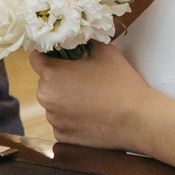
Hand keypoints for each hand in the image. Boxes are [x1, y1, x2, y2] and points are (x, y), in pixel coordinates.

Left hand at [25, 42, 155, 151]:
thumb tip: (78, 38)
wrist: (139, 120)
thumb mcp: (105, 51)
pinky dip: (71, 118)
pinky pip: (60, 122)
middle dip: (59, 78)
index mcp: (52, 74)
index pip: (36, 58)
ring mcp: (53, 119)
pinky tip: (90, 115)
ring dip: (64, 99)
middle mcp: (45, 97)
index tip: (60, 56)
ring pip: (53, 103)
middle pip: (45, 82)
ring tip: (90, 99)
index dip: (47, 54)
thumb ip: (85, 42)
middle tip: (83, 78)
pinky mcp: (61, 136)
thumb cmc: (122, 84)